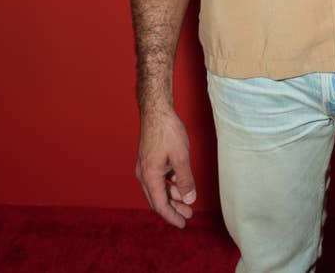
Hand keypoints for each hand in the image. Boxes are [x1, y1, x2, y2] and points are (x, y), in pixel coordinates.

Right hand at [136, 107, 196, 227]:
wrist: (156, 110)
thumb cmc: (167, 131)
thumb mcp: (181, 157)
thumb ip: (185, 180)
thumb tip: (189, 199)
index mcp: (150, 176)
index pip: (160, 205)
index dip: (172, 216)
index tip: (183, 224)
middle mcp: (144, 174)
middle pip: (158, 199)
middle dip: (173, 208)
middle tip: (189, 215)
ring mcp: (146, 166)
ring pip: (159, 188)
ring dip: (172, 195)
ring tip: (187, 200)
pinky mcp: (149, 159)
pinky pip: (159, 178)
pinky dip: (169, 184)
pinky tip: (180, 183)